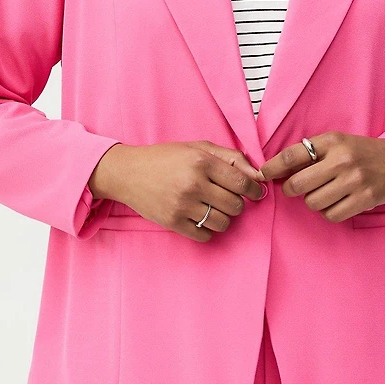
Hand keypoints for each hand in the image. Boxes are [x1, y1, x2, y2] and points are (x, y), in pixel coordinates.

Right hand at [89, 140, 266, 241]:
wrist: (127, 173)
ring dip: (222, 217)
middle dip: (237, 203)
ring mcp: (182, 205)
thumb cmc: (165, 158)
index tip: (253, 192)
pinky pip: (205, 236)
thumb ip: (230, 157)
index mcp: (201, 162)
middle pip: (235, 205)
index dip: (253, 190)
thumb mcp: (197, 148)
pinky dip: (207, 230)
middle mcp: (193, 184)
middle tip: (227, 198)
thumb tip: (257, 174)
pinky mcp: (173, 222)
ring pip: (222, 222)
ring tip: (212, 208)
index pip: (242, 182)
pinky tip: (199, 217)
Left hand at [259, 130, 384, 223]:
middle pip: (298, 184)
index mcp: (332, 142)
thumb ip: (309, 153)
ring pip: (313, 202)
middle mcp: (343, 160)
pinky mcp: (365, 199)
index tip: (263, 174)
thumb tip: (274, 169)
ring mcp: (355, 181)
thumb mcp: (335, 143)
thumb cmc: (359, 152)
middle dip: (290, 189)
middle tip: (294, 188)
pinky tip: (335, 202)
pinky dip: (328, 212)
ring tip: (323, 192)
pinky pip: (331, 215)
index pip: (293, 155)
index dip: (273, 167)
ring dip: (312, 201)